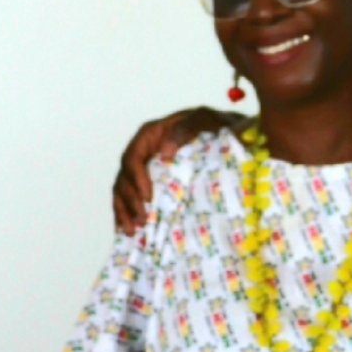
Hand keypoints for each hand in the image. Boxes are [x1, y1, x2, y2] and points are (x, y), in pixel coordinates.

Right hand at [113, 108, 237, 233]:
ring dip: (125, 212)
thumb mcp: (204, 120)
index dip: (136, 179)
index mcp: (150, 134)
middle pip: (124, 177)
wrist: (228, 133)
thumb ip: (186, 129)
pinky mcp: (149, 182)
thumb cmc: (214, 124)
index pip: (133, 157)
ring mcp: (144, 168)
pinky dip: (127, 214)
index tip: (148, 198)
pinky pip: (130, 198)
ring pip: (122, 190)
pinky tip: (128, 230)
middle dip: (130, 201)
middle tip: (143, 221)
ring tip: (132, 231)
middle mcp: (143, 151)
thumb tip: (164, 153)